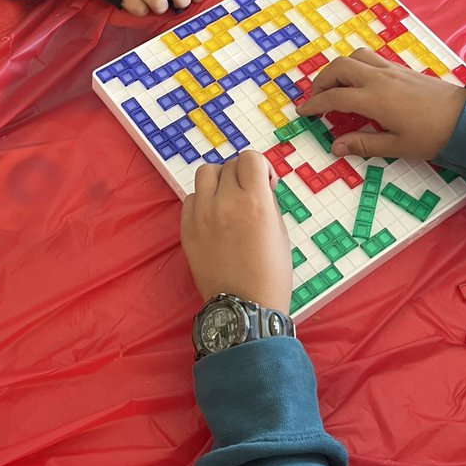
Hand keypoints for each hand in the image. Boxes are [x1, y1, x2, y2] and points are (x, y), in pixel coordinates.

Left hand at [181, 150, 291, 314]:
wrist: (245, 307)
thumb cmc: (271, 273)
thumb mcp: (280, 231)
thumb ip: (267, 201)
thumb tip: (257, 183)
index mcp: (255, 202)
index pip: (250, 158)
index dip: (260, 166)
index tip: (264, 182)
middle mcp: (225, 202)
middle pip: (228, 165)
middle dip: (241, 175)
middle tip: (247, 194)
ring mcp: (201, 215)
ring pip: (205, 174)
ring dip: (218, 181)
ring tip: (226, 199)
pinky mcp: (186, 228)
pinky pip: (191, 198)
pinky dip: (202, 201)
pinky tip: (212, 217)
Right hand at [298, 49, 465, 161]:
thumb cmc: (432, 136)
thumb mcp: (396, 146)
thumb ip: (363, 144)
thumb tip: (335, 147)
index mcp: (374, 99)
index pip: (334, 97)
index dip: (315, 104)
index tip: (303, 112)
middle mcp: (379, 79)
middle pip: (340, 67)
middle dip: (322, 81)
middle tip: (316, 99)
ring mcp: (391, 70)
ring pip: (355, 56)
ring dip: (339, 69)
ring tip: (335, 87)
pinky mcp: (401, 69)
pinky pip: (370, 59)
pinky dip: (356, 65)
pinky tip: (359, 83)